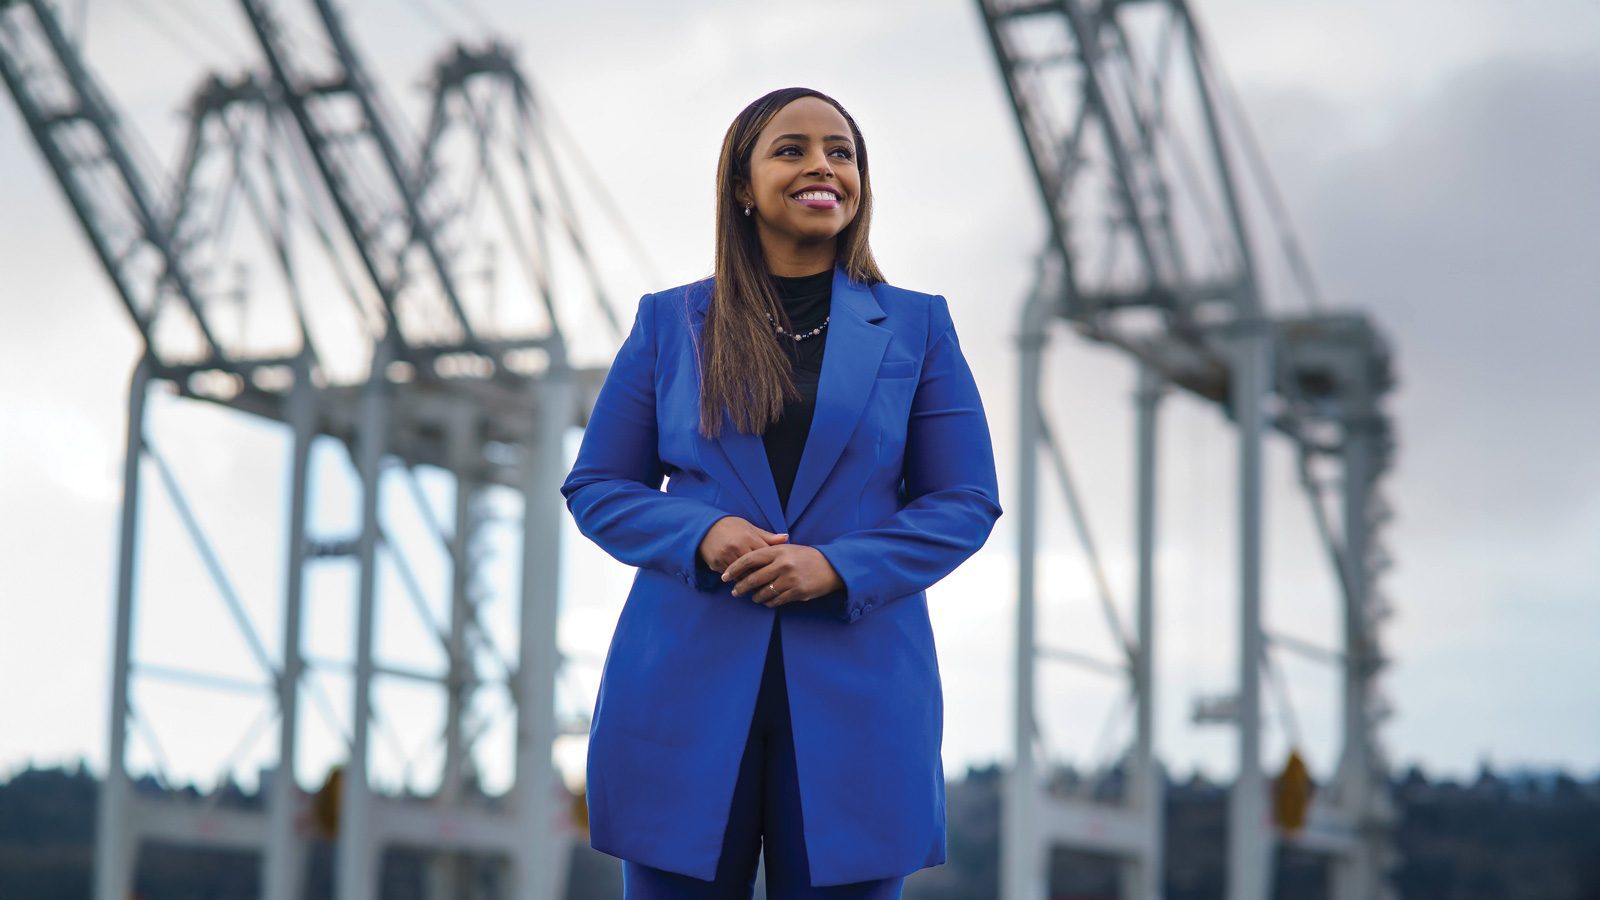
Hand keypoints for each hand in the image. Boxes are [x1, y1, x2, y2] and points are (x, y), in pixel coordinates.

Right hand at [699, 516, 787, 576]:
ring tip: (758, 587)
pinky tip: (742, 582)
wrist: (705, 527)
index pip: (765, 556)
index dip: (772, 565)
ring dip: (749, 581)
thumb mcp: (749, 528)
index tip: (778, 572)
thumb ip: (767, 537)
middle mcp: (737, 547)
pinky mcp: (716, 564)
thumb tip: (786, 538)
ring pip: (742, 576)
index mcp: (748, 537)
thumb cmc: (731, 527)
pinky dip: (737, 580)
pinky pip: (730, 577)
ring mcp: (725, 556)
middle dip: (762, 577)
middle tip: (771, 584)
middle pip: (754, 569)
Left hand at [722, 543, 844, 607]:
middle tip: (734, 592)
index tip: (725, 576)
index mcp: (778, 551)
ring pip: (763, 593)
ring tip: (753, 598)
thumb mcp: (788, 549)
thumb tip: (745, 563)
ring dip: (755, 597)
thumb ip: (769, 553)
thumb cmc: (806, 557)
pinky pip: (776, 601)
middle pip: (753, 579)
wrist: (832, 567)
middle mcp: (783, 565)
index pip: (749, 559)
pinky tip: (767, 602)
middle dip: (740, 587)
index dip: (734, 568)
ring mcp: (790, 579)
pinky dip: (768, 603)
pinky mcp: (797, 592)